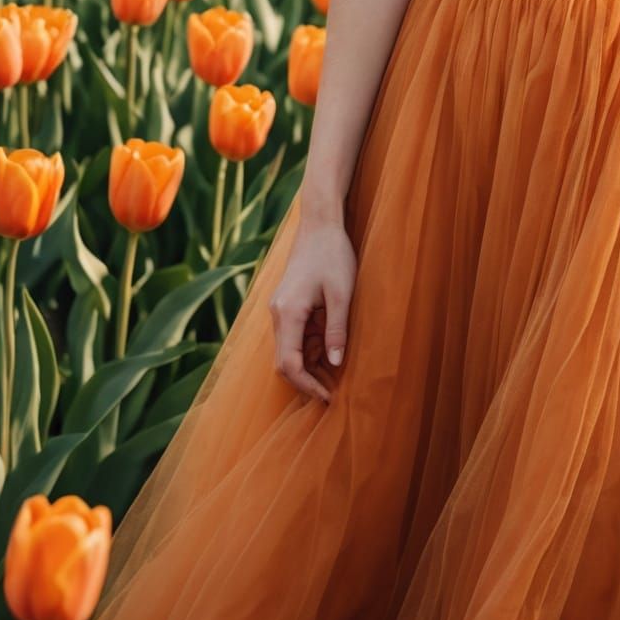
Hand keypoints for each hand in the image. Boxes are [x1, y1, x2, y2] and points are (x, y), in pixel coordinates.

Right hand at [268, 218, 356, 404]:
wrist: (320, 223)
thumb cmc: (333, 254)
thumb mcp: (341, 294)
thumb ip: (336, 330)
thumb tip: (335, 364)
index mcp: (288, 313)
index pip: (289, 364)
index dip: (307, 385)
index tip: (328, 397)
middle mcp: (277, 313)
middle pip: (285, 361)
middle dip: (307, 379)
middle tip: (333, 391)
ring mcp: (280, 308)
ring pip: (290, 349)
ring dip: (311, 362)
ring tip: (337, 369)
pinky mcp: (287, 304)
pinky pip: (295, 335)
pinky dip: (310, 346)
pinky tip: (331, 346)